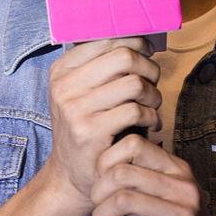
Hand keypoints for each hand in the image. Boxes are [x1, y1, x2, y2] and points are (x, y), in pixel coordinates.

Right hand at [46, 37, 161, 210]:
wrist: (70, 176)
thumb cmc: (87, 126)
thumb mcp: (81, 93)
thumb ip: (103, 67)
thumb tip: (142, 39)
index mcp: (62, 70)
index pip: (108, 40)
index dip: (135, 43)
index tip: (147, 54)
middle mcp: (64, 86)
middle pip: (124, 56)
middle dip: (148, 67)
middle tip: (153, 82)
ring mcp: (74, 109)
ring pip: (133, 83)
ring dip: (153, 94)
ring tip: (152, 105)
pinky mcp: (90, 132)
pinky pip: (136, 111)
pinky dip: (151, 116)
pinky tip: (150, 124)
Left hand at [90, 134, 215, 215]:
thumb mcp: (163, 197)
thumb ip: (140, 180)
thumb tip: (98, 169)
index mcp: (177, 167)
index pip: (133, 143)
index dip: (106, 162)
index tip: (100, 184)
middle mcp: (183, 184)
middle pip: (122, 172)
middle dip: (98, 194)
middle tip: (97, 213)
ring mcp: (185, 212)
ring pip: (123, 200)